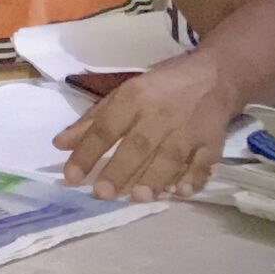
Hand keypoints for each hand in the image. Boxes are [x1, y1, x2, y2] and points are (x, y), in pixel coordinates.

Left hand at [53, 49, 238, 200]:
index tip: (70, 176)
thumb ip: (92, 121)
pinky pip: (202, 163)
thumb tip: (60, 145)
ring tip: (137, 197)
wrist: (214, 76)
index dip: (87, 152)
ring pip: (170, 156)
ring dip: (154, 178)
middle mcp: (160, 114)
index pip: (106, 127)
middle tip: (102, 194)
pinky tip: (178, 192)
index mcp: (134, 98)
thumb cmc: (161, 87)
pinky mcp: (212, 142)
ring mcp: (188, 129)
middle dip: (119, 170)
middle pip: (138, 144)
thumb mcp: (123, 94)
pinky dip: (192, 178)